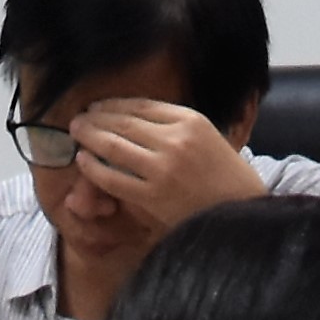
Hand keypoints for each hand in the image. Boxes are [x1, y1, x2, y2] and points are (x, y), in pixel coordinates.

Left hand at [62, 97, 266, 231]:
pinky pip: (114, 178)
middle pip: (123, 122)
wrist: (243, 214)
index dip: (113, 105)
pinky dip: (94, 168)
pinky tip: (84, 162)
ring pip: (114, 146)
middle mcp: (176, 140)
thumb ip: (174, 127)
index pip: (141, 105)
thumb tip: (131, 119)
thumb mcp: (206, 138)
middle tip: (78, 119)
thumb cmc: (224, 177)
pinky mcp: (154, 196)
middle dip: (95, 118)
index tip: (97, 106)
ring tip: (76, 134)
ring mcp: (163, 168)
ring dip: (89, 137)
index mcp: (190, 120)